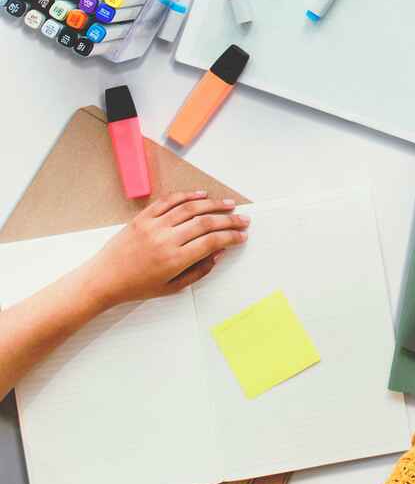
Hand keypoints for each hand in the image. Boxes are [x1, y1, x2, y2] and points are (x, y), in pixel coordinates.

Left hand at [77, 191, 246, 305]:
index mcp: (174, 260)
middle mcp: (166, 239)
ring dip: (213, 204)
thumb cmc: (136, 287)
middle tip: (243, 219)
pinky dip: (187, 195)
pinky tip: (201, 195)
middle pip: (206, 222)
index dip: (231, 237)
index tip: (242, 236)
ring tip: (229, 204)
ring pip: (190, 207)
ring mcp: (153, 226)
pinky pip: (169, 201)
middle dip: (229, 220)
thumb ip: (198, 271)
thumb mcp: (171, 288)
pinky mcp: (142, 217)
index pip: (212, 242)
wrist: (102, 280)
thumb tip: (217, 254)